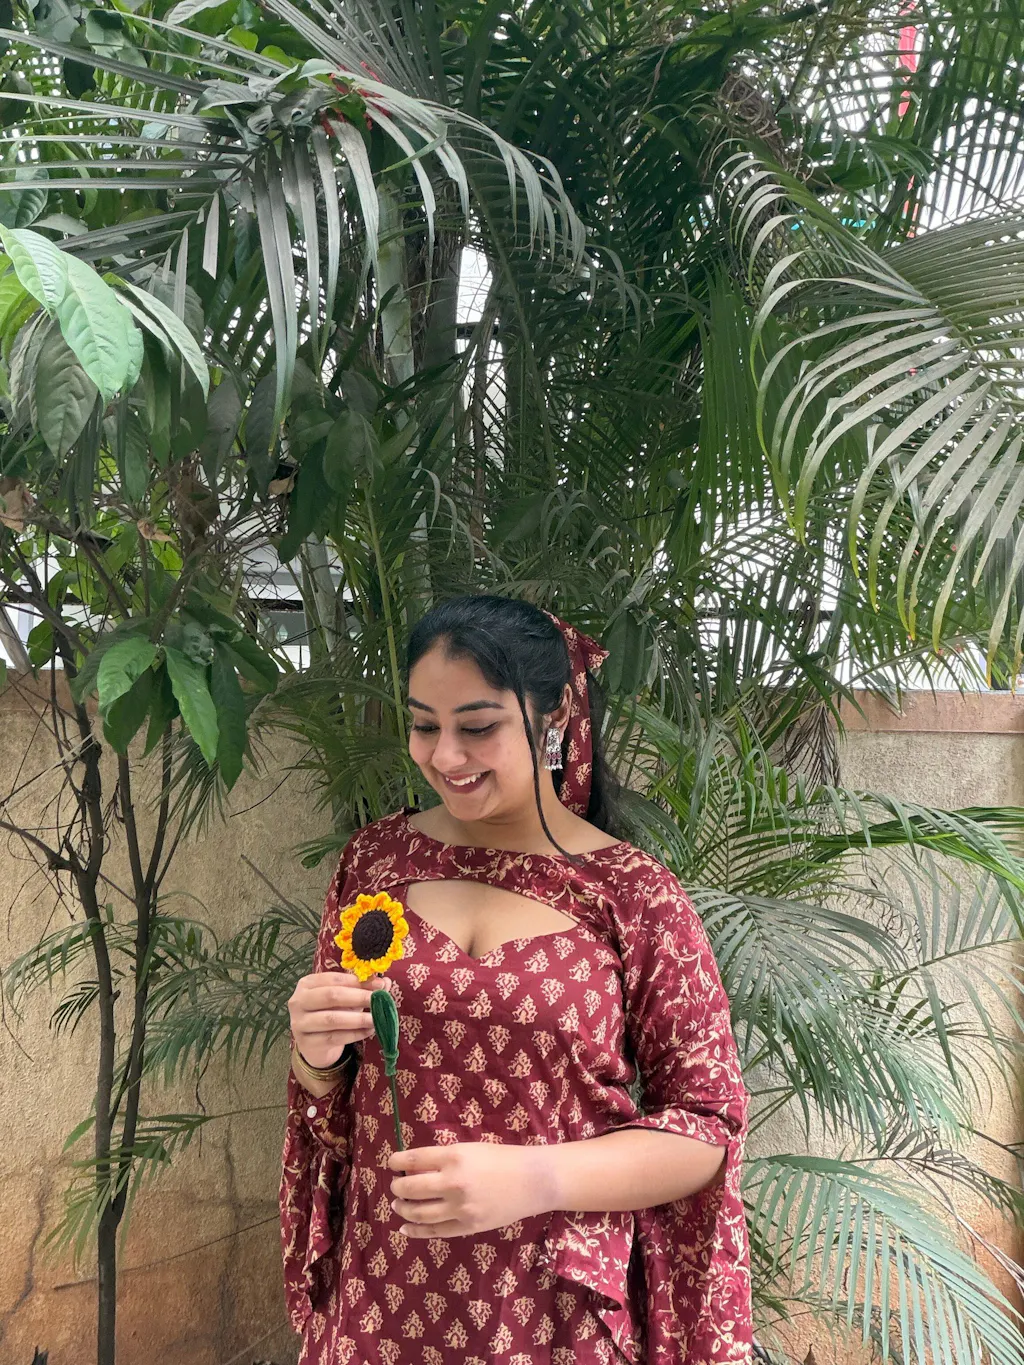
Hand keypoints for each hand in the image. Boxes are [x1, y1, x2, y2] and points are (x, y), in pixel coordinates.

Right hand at [287, 969, 389, 1067]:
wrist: (315, 1046)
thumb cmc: (331, 1014)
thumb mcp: (346, 999)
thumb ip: (363, 989)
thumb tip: (385, 982)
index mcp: (307, 984)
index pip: (334, 979)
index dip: (358, 981)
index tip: (380, 985)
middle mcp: (298, 1001)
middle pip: (331, 996)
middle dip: (358, 997)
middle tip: (379, 1001)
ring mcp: (300, 1023)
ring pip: (332, 1019)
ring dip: (358, 1018)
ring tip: (377, 1019)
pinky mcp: (307, 1042)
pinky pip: (334, 1037)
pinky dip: (354, 1034)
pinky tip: (369, 1031)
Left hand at [388, 1142, 555, 1237]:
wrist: (533, 1181)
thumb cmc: (502, 1158)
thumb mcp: (471, 1149)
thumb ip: (444, 1158)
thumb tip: (413, 1167)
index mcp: (455, 1156)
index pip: (414, 1159)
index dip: (397, 1161)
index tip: (391, 1162)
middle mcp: (454, 1182)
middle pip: (412, 1187)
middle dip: (398, 1186)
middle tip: (395, 1185)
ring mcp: (460, 1208)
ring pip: (419, 1213)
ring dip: (403, 1208)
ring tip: (398, 1204)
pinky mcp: (468, 1227)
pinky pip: (435, 1231)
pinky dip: (416, 1230)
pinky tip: (406, 1228)